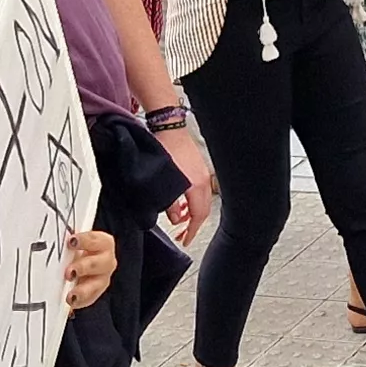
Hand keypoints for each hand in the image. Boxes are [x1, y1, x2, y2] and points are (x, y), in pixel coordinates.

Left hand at [61, 228, 117, 310]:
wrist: (79, 263)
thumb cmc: (75, 250)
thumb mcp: (72, 243)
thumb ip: (67, 243)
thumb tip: (52, 238)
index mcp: (103, 243)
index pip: (97, 240)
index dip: (85, 240)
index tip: (71, 242)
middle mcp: (106, 261)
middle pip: (101, 263)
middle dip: (84, 267)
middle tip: (70, 272)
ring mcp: (103, 278)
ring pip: (98, 284)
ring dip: (83, 290)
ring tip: (71, 295)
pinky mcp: (95, 292)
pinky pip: (90, 299)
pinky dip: (80, 301)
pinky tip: (71, 302)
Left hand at [154, 121, 216, 239]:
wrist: (168, 126)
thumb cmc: (164, 148)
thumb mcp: (162, 182)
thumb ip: (169, 204)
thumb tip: (176, 218)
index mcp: (196, 185)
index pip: (199, 216)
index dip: (192, 231)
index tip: (185, 239)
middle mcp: (203, 180)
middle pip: (203, 210)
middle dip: (193, 224)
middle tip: (183, 234)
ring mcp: (202, 172)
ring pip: (202, 200)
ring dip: (192, 212)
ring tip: (180, 217)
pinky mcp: (198, 166)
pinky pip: (200, 190)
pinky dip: (193, 200)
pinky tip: (182, 200)